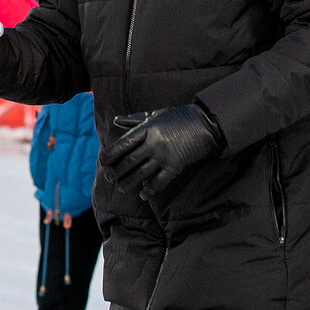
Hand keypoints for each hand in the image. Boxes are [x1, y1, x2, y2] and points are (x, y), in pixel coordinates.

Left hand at [99, 104, 221, 200]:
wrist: (206, 123)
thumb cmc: (178, 117)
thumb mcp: (156, 114)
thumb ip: (135, 119)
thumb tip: (115, 121)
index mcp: (147, 128)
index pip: (123, 144)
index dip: (110, 154)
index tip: (103, 161)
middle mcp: (154, 142)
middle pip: (129, 161)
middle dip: (116, 172)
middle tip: (109, 178)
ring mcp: (165, 155)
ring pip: (141, 174)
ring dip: (129, 183)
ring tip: (122, 187)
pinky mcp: (176, 166)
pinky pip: (159, 182)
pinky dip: (150, 190)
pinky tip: (143, 195)